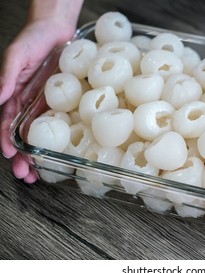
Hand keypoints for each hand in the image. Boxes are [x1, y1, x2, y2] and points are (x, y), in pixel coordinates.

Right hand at [0, 10, 78, 182]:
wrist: (57, 30)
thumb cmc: (33, 39)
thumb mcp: (16, 56)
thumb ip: (6, 76)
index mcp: (14, 95)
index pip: (7, 124)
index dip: (6, 141)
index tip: (10, 156)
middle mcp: (29, 103)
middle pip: (23, 135)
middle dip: (23, 157)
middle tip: (27, 175)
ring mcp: (46, 104)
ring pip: (41, 134)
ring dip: (40, 154)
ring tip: (41, 173)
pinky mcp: (63, 101)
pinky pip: (61, 122)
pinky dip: (60, 138)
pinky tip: (62, 152)